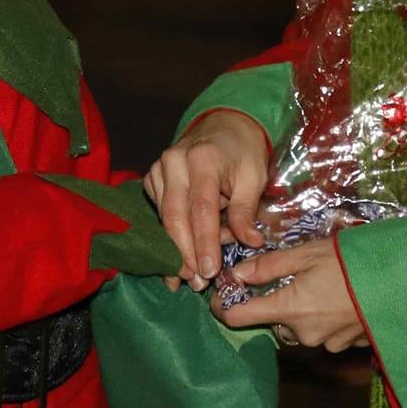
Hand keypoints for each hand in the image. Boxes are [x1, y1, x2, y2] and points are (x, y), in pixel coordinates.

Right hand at [142, 110, 271, 287]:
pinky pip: (158, 211)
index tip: (208, 272)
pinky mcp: (152, 176)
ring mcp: (159, 168)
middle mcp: (174, 162)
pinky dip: (168, 235)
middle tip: (195, 283)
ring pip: (163, 217)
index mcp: (203, 160)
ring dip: (175, 249)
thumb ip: (246, 211)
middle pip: (175, 217)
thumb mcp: (254, 177)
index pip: (201, 210)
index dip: (203, 244)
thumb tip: (250, 243)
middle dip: (184, 254)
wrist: (224, 124)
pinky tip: (178, 255)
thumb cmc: (243, 152)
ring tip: (187, 277)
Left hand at [219, 237, 367, 352]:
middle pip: (274, 321)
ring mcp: (328, 343)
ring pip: (299, 328)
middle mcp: (304, 334)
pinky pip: (325, 334)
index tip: (224, 293)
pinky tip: (342, 300)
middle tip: (295, 276)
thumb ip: (268, 265)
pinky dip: (326, 319)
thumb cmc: (355, 262)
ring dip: (303, 311)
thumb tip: (235, 273)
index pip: (238, 318)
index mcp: (289, 309)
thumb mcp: (308, 253)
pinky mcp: (348, 346)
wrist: (406, 283)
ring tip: (324, 286)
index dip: (224, 306)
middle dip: (277, 302)